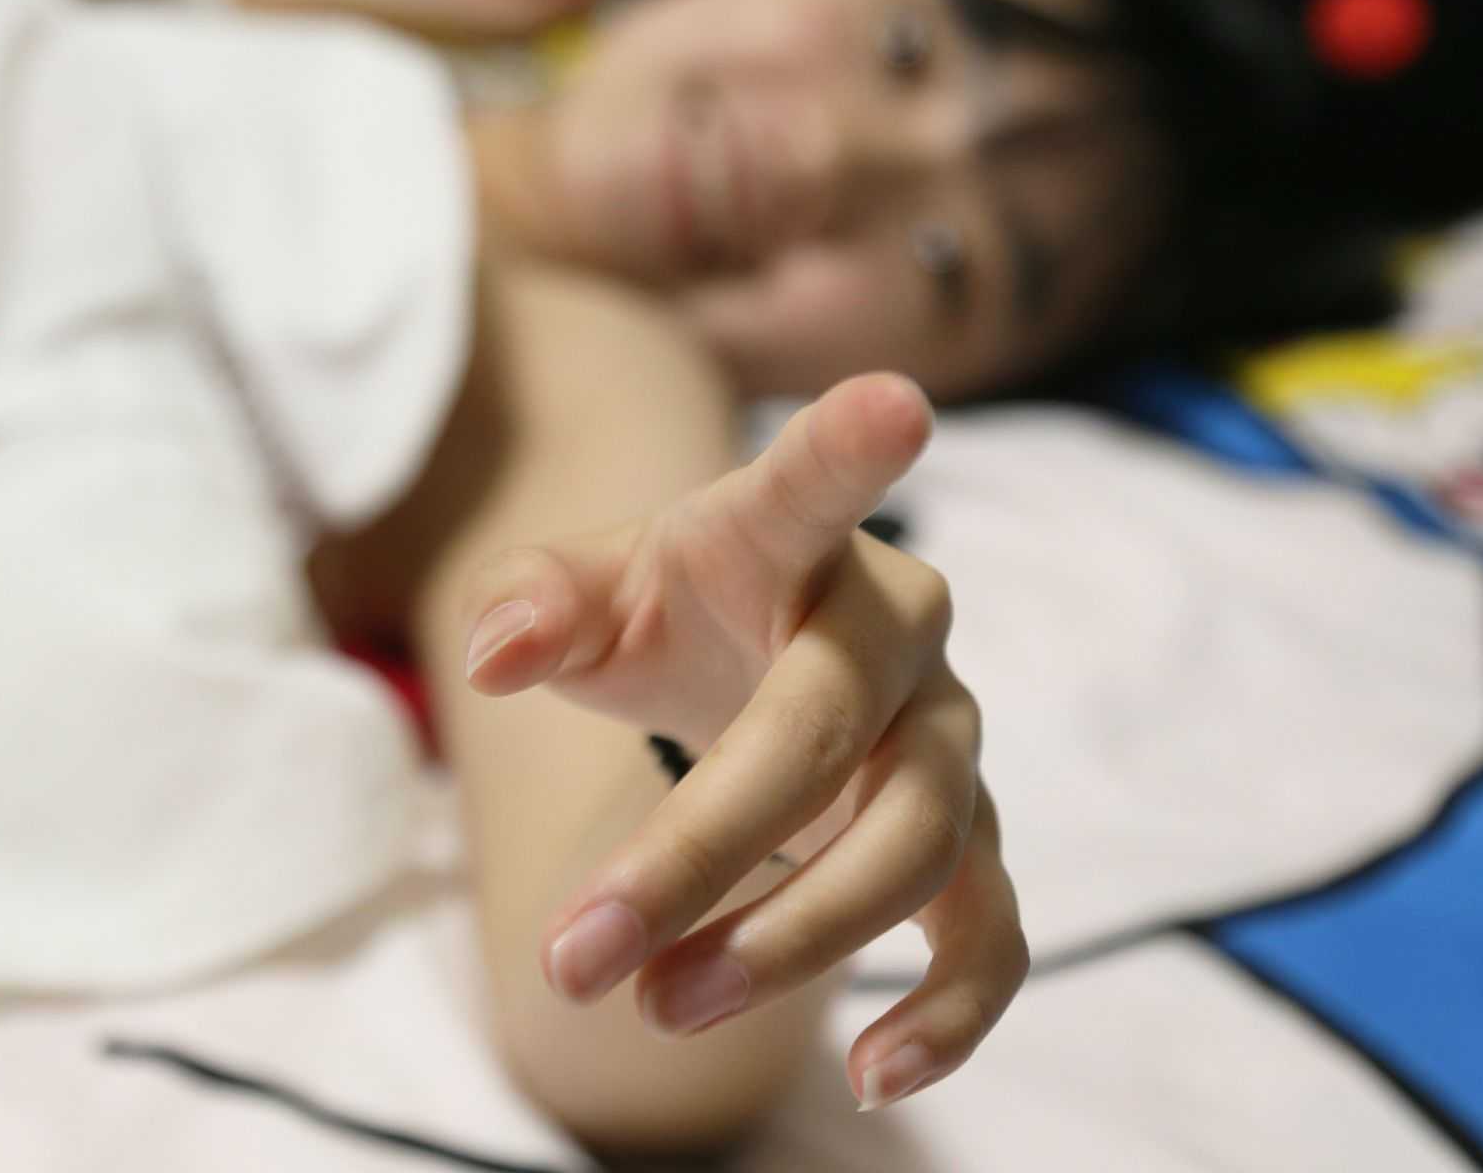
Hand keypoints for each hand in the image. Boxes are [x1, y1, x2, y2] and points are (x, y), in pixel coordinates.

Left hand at [458, 373, 1026, 1110]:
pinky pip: (992, 933)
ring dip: (787, 944)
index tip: (895, 402)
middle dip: (698, 856)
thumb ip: (535, 601)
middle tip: (577, 957)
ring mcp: (948, 736)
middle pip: (821, 739)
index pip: (812, 485)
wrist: (764, 652)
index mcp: (790, 537)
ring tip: (658, 1008)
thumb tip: (489, 651)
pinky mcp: (973, 837)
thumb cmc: (676, 606)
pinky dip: (951, 1013)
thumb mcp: (591, 589)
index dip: (850, 447)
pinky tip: (874, 1079)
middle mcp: (896, 627)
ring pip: (912, 845)